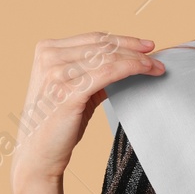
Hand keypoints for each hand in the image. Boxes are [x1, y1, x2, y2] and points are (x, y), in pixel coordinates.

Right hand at [10, 31, 163, 185]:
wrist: (38, 155)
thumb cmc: (56, 124)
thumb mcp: (74, 89)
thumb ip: (94, 72)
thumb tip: (128, 63)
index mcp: (47, 50)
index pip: (94, 38)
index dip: (123, 40)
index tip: (145, 46)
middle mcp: (49, 57)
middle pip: (103, 45)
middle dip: (135, 49)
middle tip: (156, 56)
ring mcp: (56, 73)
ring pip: (109, 57)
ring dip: (137, 60)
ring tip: (156, 67)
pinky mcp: (68, 91)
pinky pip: (108, 72)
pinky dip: (131, 69)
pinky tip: (145, 72)